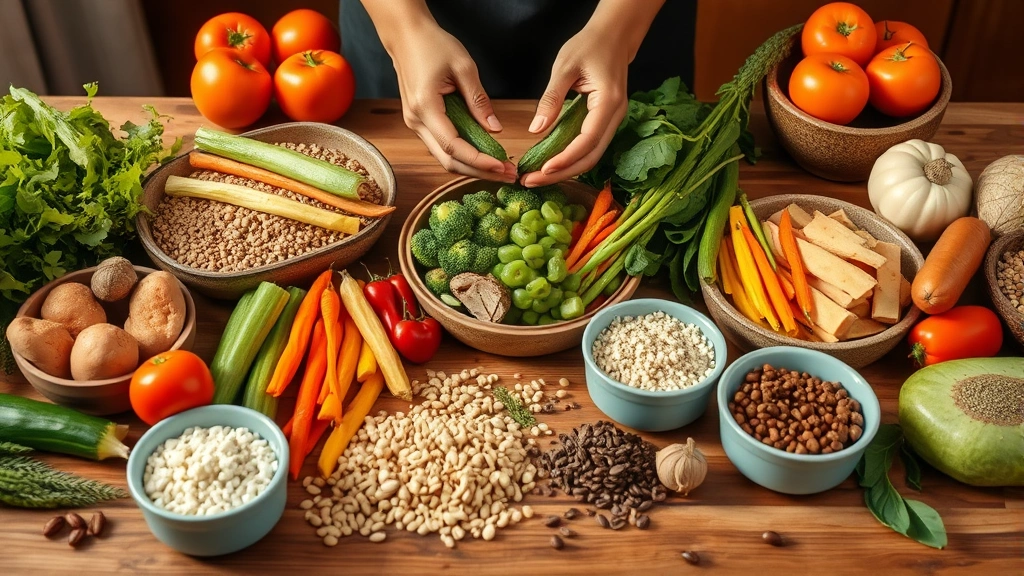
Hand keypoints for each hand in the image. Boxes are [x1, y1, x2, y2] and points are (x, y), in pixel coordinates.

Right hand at [390, 23, 516, 181]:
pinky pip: (442, 146)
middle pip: (448, 161)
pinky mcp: (419, 121)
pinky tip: (483, 155)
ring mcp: (415, 123)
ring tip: (500, 167)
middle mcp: (415, 120)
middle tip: (508, 174)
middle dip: (479, 171)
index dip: (479, 160)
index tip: (502, 166)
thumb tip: (495, 129)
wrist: (405, 34)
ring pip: (444, 157)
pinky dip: (463, 155)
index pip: (454, 146)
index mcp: (425, 107)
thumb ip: (479, 101)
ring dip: (472, 166)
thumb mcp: (464, 67)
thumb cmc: (433, 44)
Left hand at [518, 24, 628, 187]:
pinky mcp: (606, 121)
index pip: (587, 140)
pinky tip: (551, 163)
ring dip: (566, 169)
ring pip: (592, 156)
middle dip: (562, 173)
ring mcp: (613, 120)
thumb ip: (551, 99)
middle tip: (532, 182)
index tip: (543, 169)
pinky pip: (590, 147)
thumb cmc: (589, 45)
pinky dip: (572, 158)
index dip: (565, 158)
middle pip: (591, 156)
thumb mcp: (564, 67)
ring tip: (537, 177)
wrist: (614, 35)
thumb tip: (536, 130)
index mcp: (608, 102)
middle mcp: (616, 116)